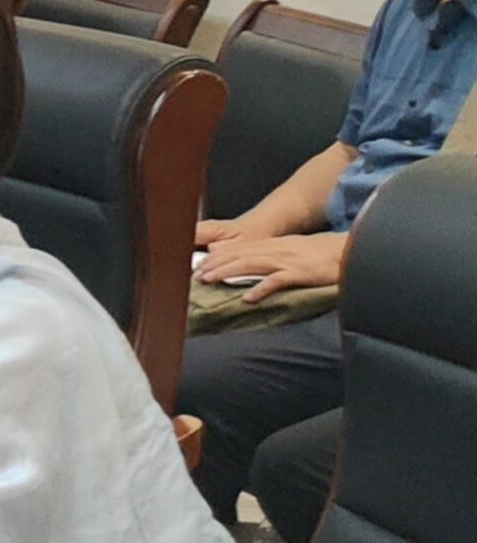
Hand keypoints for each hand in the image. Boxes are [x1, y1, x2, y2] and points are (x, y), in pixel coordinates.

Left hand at [194, 229, 344, 300]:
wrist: (346, 250)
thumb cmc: (318, 252)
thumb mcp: (286, 246)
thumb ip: (262, 250)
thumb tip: (234, 254)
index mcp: (271, 244)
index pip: (237, 249)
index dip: (216, 257)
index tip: (198, 265)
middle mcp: (274, 250)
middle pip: (238, 255)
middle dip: (214, 264)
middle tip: (195, 275)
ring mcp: (286, 261)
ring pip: (250, 264)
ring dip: (227, 272)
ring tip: (210, 280)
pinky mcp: (299, 273)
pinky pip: (276, 281)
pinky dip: (261, 289)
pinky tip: (248, 298)